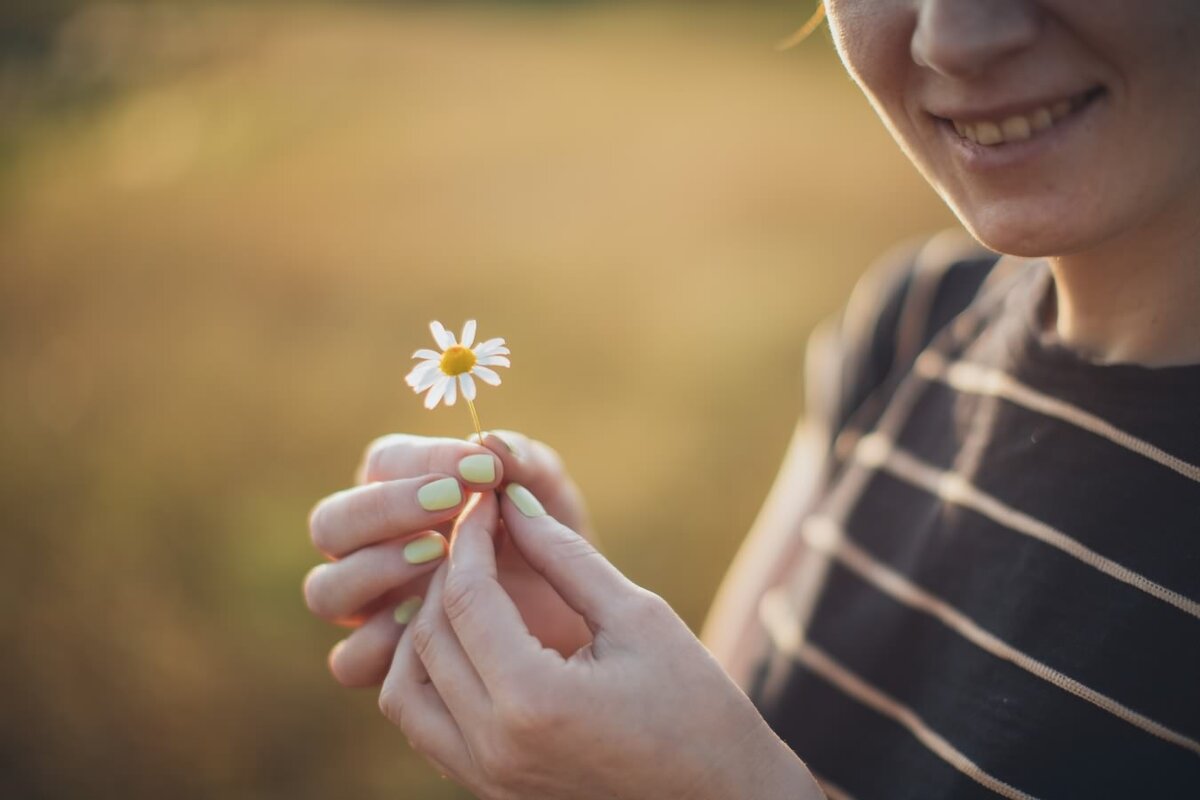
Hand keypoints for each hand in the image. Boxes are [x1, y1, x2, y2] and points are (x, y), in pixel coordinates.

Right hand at [304, 431, 592, 687]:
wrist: (579, 625)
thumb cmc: (554, 547)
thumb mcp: (550, 501)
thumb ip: (528, 466)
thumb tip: (492, 442)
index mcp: (402, 492)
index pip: (382, 463)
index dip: (424, 461)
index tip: (482, 469)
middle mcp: (370, 548)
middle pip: (330, 523)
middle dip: (384, 509)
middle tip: (449, 505)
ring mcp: (369, 607)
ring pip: (325, 590)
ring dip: (375, 570)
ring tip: (440, 558)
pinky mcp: (381, 663)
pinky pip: (349, 660)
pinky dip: (384, 643)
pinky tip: (437, 624)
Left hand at [379, 488, 822, 799]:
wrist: (723, 798)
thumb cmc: (696, 705)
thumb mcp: (637, 616)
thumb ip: (566, 556)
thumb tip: (513, 503)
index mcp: (533, 700)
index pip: (467, 598)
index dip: (471, 538)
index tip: (486, 499)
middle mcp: (494, 746)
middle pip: (429, 637)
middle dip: (447, 572)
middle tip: (479, 531)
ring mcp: (486, 777)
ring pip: (406, 688)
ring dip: (425, 629)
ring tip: (468, 586)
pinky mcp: (489, 789)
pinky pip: (426, 727)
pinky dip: (430, 676)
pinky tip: (471, 639)